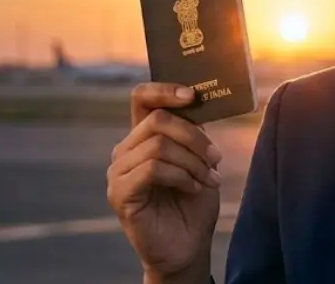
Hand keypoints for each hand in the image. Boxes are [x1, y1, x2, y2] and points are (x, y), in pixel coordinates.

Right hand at [108, 82, 222, 282]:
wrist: (188, 245)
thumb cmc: (193, 202)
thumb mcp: (198, 158)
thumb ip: (193, 130)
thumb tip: (198, 100)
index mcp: (143, 137)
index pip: (142, 98)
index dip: (165, 89)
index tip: (192, 95)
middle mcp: (126, 150)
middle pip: (157, 120)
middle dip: (194, 137)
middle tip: (216, 158)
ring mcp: (118, 172)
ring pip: (158, 145)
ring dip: (192, 161)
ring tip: (209, 179)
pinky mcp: (119, 193)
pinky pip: (152, 168)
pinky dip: (180, 176)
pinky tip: (193, 188)